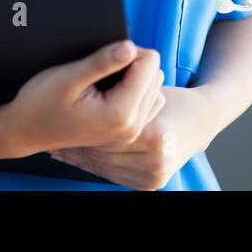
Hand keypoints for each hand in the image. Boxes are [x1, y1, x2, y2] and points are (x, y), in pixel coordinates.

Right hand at [0, 40, 165, 157]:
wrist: (25, 131)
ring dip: (136, 77)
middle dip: (134, 63)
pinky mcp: (127, 133)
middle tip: (102, 66)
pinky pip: (149, 102)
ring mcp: (130, 133)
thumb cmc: (40, 103)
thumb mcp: (69, 76)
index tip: (105, 54)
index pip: (150, 63)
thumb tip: (130, 46)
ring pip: (155, 87)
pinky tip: (114, 90)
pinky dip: (137, 91)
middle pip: (155, 74)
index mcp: (120, 113)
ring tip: (107, 79)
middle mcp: (131, 127)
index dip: (129, 50)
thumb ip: (102, 62)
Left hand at [50, 86, 214, 190]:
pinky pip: (112, 174)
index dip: (81, 127)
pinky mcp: (148, 185)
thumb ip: (127, 77)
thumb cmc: (175, 99)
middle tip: (51, 141)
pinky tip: (75, 157)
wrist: (200, 121)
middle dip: (77, 144)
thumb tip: (97, 67)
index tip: (59, 121)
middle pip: (103, 151)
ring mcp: (153, 177)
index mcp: (156, 136)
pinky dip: (92, 165)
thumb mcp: (150, 84)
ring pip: (105, 165)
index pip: (107, 131)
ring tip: (58, 148)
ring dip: (81, 157)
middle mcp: (156, 162)